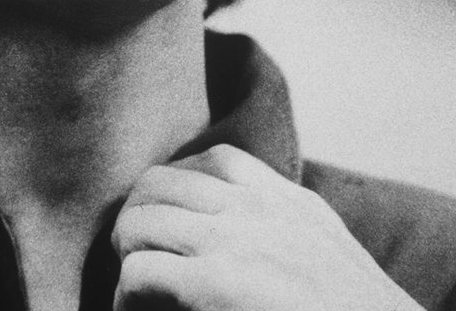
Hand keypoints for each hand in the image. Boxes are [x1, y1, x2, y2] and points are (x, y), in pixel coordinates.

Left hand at [112, 145, 422, 310]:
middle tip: (140, 256)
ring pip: (137, 222)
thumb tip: (245, 243)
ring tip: (136, 287)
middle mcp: (258, 211)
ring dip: (127, 254)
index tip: (172, 225)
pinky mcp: (217, 284)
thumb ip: (288, 234)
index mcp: (290, 204)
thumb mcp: (328, 254)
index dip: (179, 190)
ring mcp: (235, 243)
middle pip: (159, 182)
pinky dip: (127, 296)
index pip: (216, 160)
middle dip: (138, 218)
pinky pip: (139, 272)